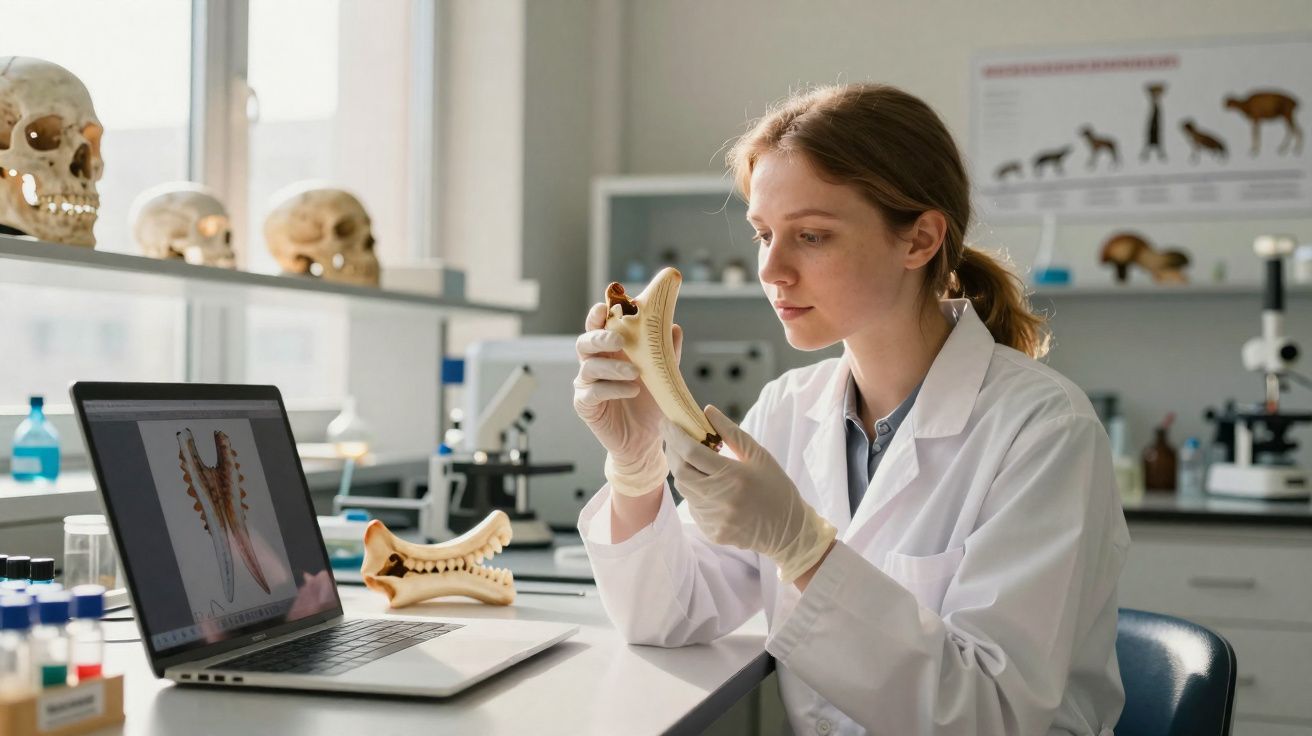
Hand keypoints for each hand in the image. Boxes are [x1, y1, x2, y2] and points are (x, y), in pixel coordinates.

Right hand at [574, 301, 682, 495]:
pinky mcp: (585, 405)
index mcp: (610, 350)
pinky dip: (612, 388)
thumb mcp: (663, 375)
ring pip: (589, 366)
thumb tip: (674, 326)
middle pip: (585, 342)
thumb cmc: (651, 403)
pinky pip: (593, 392)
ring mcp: (587, 383)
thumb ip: (667, 351)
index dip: (599, 314)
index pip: (599, 326)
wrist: (646, 439)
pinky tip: (632, 389)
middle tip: (619, 340)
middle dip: (600, 337)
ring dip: (612, 366)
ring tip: (635, 373)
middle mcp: (594, 363)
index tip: (606, 306)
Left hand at [662, 406, 835, 582]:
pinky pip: (693, 506)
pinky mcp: (711, 532)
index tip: (666, 422)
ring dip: (684, 471)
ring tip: (694, 461)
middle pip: (680, 471)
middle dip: (673, 452)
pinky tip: (709, 487)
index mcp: (734, 476)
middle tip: (673, 438)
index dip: (675, 435)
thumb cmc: (776, 487)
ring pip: (684, 489)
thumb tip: (706, 410)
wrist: (788, 531)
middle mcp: (720, 499)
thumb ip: (731, 432)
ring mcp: (714, 518)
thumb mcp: (759, 455)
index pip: (692, 452)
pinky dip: (695, 492)